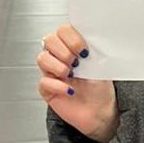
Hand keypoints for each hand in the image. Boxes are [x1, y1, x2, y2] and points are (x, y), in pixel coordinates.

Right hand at [37, 24, 118, 142]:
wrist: (101, 111)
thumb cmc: (100, 88)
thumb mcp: (101, 65)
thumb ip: (93, 51)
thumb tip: (91, 40)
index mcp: (73, 48)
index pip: (63, 30)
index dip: (71, 38)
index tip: (84, 50)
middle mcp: (61, 57)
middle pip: (49, 40)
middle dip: (64, 51)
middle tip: (77, 62)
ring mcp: (52, 72)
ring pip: (42, 58)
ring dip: (58, 65)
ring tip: (72, 74)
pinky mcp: (48, 89)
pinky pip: (43, 82)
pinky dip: (58, 85)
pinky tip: (70, 90)